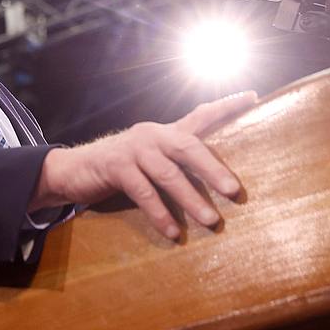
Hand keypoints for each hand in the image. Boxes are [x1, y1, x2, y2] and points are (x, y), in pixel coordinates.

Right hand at [30, 91, 257, 239]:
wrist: (75, 169)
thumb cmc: (123, 167)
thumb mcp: (152, 158)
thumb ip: (177, 161)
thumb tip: (217, 179)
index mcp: (166, 131)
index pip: (202, 114)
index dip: (227, 105)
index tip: (253, 97)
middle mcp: (153, 134)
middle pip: (189, 147)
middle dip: (213, 169)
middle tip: (234, 191)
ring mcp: (134, 148)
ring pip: (168, 174)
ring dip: (191, 199)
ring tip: (210, 221)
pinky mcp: (116, 166)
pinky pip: (143, 192)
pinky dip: (160, 213)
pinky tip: (174, 232)